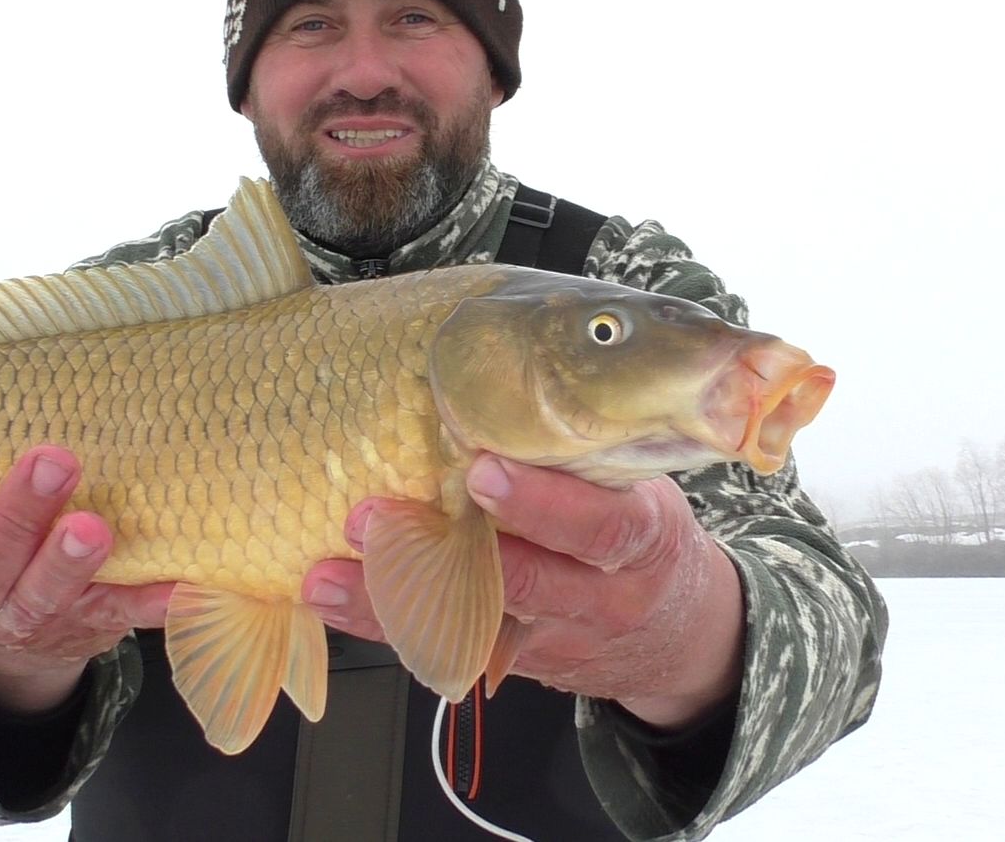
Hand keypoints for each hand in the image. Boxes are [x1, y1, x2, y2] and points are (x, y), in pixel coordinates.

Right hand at [0, 415, 172, 714]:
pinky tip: (181, 577)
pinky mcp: (82, 625)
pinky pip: (119, 615)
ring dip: (65, 562)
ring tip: (96, 525)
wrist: (19, 621)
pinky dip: (150, 598)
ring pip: (32, 602)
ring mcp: (14, 617)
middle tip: (51, 460)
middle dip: (9, 517)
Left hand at [301, 454, 743, 729]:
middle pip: (527, 581)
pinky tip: (334, 602)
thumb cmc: (641, 525)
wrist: (679, 633)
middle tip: (370, 514)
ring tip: (326, 575)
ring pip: (471, 624)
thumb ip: (588, 439)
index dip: (543, 503)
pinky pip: (447, 646)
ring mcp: (555, 635)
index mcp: (641, 536)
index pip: (602, 524)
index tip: (482, 470)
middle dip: (447, 550)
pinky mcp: (515, 662)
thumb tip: (510, 342)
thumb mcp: (642, 480)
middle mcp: (601, 595)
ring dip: (392, 598)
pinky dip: (388, 625)